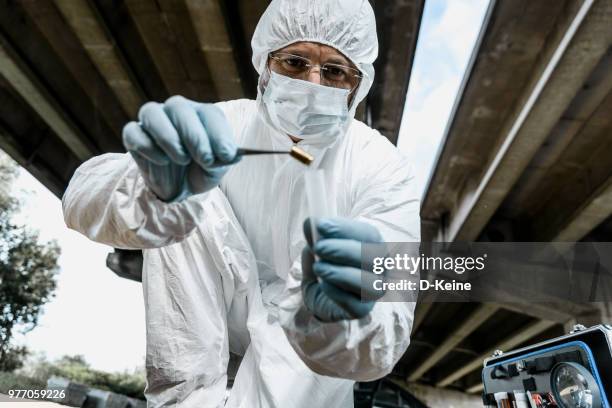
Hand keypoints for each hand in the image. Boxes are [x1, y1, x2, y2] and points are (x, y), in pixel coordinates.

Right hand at [122, 96, 238, 201]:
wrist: (179, 186)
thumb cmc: (201, 170)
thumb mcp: (216, 169)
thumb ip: (223, 160)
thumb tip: (229, 155)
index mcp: (201, 114)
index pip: (209, 113)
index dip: (218, 133)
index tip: (227, 155)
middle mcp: (176, 111)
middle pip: (178, 107)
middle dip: (194, 135)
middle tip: (205, 159)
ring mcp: (153, 120)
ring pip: (152, 113)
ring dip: (168, 137)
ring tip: (183, 160)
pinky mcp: (134, 135)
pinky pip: (133, 131)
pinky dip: (147, 147)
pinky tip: (162, 162)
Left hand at [301, 217, 384, 321]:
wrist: (320, 296)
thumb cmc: (326, 265)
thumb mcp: (318, 248)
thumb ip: (316, 237)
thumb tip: (311, 224)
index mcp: (373, 246)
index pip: (368, 234)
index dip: (345, 229)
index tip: (320, 225)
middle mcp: (380, 268)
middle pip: (373, 258)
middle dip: (343, 250)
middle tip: (318, 247)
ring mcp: (373, 290)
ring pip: (369, 283)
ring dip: (342, 273)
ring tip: (318, 268)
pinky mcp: (362, 310)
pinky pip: (356, 304)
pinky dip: (338, 293)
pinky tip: (323, 285)